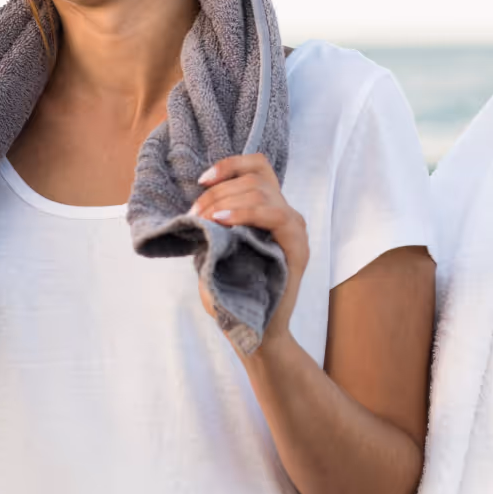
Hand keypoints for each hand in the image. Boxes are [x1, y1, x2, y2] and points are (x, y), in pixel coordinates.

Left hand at [189, 154, 308, 345]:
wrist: (251, 328)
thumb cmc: (230, 288)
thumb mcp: (218, 245)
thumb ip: (216, 219)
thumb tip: (198, 199)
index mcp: (268, 209)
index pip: (258, 166)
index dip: (230, 165)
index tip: (202, 179)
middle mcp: (286, 214)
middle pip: (252, 179)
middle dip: (217, 192)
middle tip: (194, 213)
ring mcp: (294, 230)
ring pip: (261, 192)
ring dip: (225, 201)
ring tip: (205, 219)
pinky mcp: (298, 247)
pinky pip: (276, 215)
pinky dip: (245, 212)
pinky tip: (223, 220)